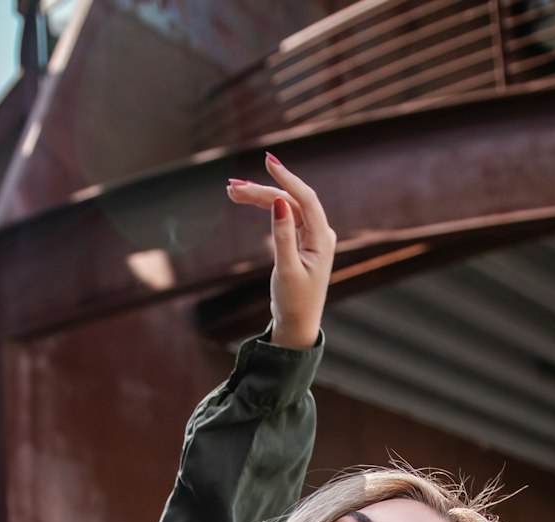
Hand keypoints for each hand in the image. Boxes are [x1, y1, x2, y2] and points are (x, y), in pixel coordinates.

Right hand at [227, 156, 336, 349]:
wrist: (297, 325)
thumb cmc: (294, 303)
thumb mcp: (286, 270)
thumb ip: (283, 235)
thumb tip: (280, 201)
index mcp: (322, 239)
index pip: (306, 199)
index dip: (287, 178)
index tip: (268, 163)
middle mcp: (319, 233)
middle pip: (290, 201)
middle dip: (262, 191)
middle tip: (232, 187)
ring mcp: (310, 236)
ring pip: (284, 207)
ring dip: (259, 198)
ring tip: (232, 192)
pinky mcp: (300, 240)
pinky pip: (283, 216)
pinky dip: (264, 208)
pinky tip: (247, 200)